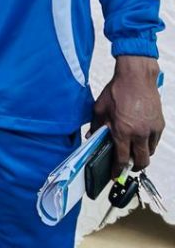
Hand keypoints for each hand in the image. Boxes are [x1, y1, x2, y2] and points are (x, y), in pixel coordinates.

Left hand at [91, 55, 163, 173]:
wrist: (136, 78)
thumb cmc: (117, 91)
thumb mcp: (100, 108)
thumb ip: (95, 125)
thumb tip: (91, 136)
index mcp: (122, 131)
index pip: (121, 158)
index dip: (117, 169)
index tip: (114, 174)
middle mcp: (139, 133)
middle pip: (141, 161)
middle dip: (133, 167)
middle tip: (127, 166)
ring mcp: (151, 130)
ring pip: (149, 152)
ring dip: (141, 155)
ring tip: (133, 151)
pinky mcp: (159, 124)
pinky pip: (155, 141)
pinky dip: (148, 144)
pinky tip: (140, 140)